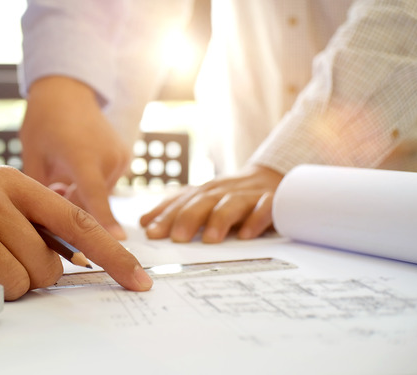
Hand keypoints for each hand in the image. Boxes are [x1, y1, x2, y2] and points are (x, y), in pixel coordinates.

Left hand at [20, 76, 129, 238]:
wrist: (67, 91)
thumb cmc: (43, 122)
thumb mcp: (33, 158)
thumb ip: (42, 193)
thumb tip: (52, 221)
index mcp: (83, 156)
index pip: (95, 198)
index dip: (103, 222)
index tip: (116, 243)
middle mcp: (108, 157)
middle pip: (92, 203)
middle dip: (71, 205)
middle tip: (53, 188)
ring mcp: (120, 156)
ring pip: (99, 195)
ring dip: (81, 195)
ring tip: (62, 173)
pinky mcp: (124, 157)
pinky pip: (105, 183)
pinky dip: (91, 184)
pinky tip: (74, 167)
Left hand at [140, 165, 282, 242]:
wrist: (272, 177)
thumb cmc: (231, 196)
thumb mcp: (203, 200)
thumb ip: (176, 210)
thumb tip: (144, 223)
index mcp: (204, 192)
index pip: (181, 202)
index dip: (165, 216)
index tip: (150, 233)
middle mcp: (223, 191)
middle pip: (203, 201)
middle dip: (189, 218)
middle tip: (177, 237)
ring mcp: (248, 195)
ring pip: (231, 203)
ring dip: (220, 219)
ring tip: (210, 239)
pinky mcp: (272, 201)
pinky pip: (265, 208)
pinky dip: (256, 219)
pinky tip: (247, 234)